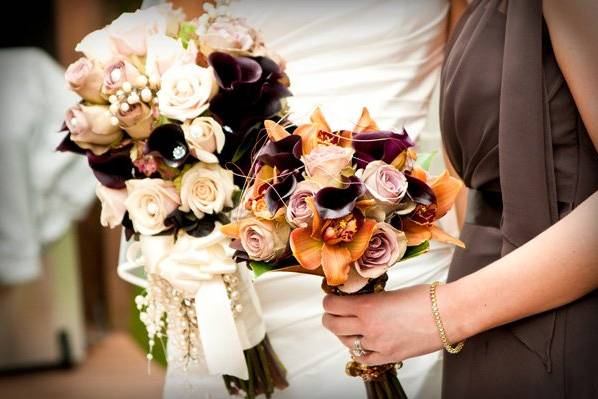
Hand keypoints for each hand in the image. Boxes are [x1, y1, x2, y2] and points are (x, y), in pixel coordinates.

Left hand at [322, 284, 444, 364]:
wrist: (448, 314)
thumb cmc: (425, 298)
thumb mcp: (390, 292)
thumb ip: (371, 300)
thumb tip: (358, 301)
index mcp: (367, 306)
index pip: (332, 306)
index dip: (328, 302)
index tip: (331, 299)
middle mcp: (368, 327)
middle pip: (333, 326)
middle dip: (329, 318)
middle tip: (332, 314)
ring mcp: (378, 344)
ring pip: (347, 343)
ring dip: (344, 334)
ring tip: (349, 327)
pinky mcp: (389, 356)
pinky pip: (364, 358)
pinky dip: (360, 351)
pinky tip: (363, 344)